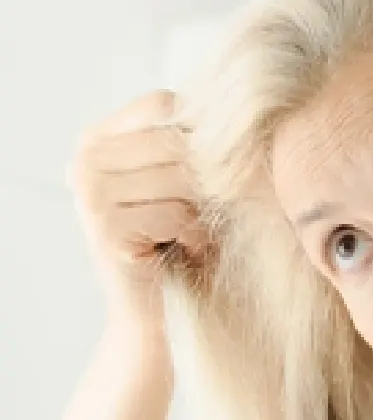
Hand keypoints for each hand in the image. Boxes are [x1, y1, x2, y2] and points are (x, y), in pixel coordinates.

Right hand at [67, 90, 209, 333]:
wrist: (156, 315)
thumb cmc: (179, 245)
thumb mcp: (180, 184)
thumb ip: (189, 143)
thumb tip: (240, 110)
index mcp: (98, 139)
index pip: (163, 103)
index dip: (204, 129)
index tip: (227, 162)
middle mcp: (85, 160)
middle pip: (176, 140)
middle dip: (212, 177)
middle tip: (217, 211)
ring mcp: (89, 194)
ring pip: (181, 177)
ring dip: (204, 212)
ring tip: (196, 235)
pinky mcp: (105, 228)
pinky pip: (177, 213)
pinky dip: (196, 236)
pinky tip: (188, 252)